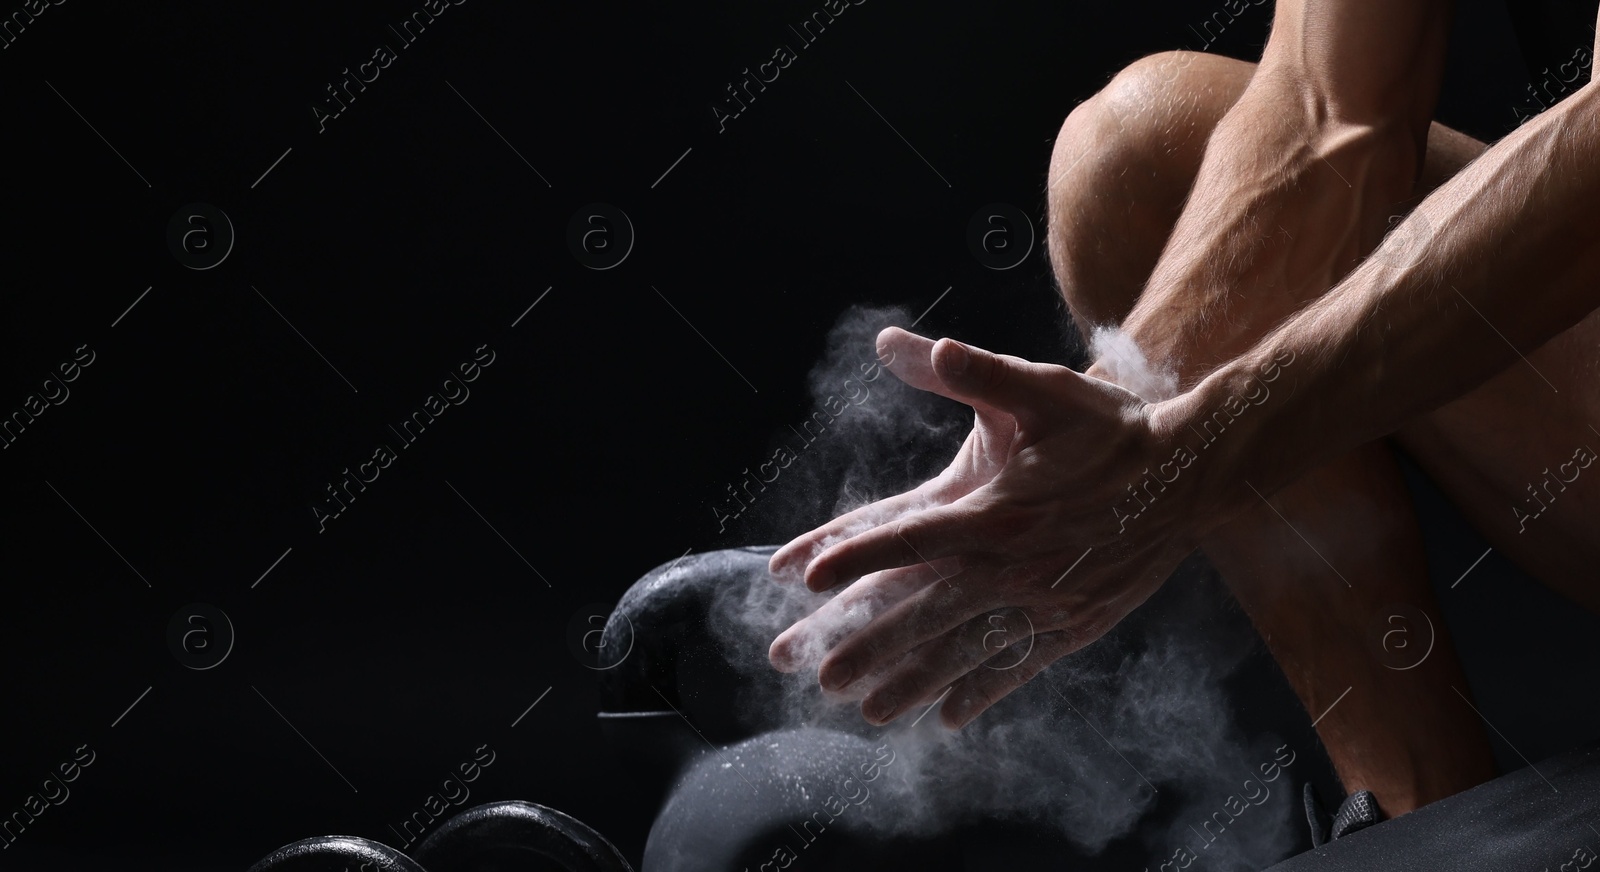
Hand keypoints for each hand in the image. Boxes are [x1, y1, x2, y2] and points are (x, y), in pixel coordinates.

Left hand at [767, 329, 1205, 728]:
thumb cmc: (1112, 428)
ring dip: (914, 683)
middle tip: (818, 675)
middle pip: (928, 614)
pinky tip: (950, 718)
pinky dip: (982, 693)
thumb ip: (981, 372)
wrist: (1193, 474)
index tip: (808, 579)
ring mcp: (1047, 603)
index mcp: (998, 512)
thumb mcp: (1045, 389)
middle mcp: (1017, 567)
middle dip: (870, 646)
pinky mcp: (1075, 623)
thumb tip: (929, 346)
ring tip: (867, 711)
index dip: (858, 556)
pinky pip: (1018, 666)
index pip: (912, 537)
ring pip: (967, 652)